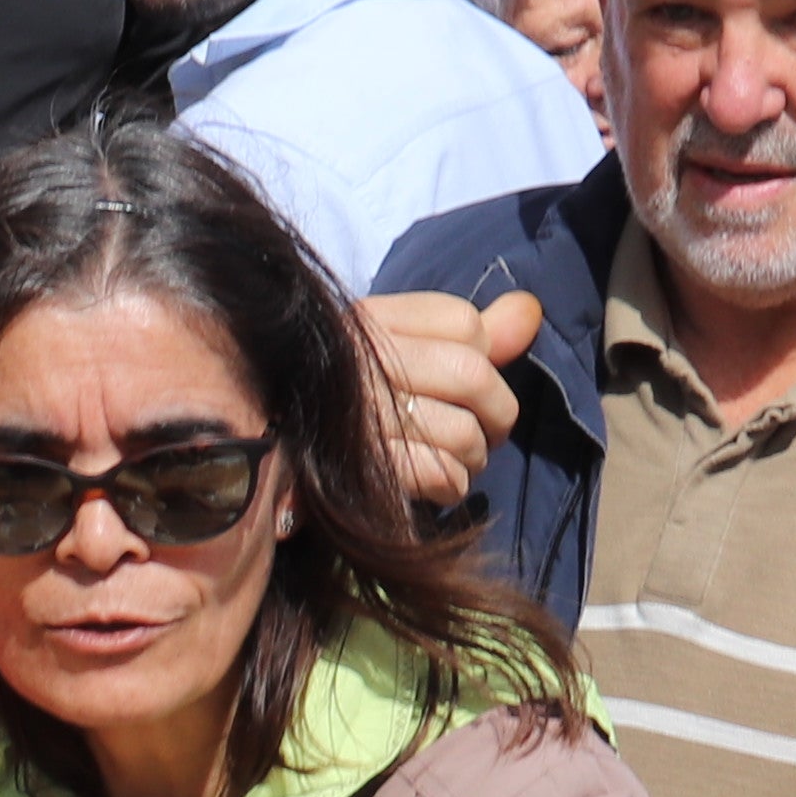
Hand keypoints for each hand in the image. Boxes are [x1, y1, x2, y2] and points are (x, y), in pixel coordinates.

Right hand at [353, 287, 539, 517]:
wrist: (265, 462)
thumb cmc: (344, 402)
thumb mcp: (396, 351)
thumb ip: (469, 332)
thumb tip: (530, 310)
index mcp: (367, 321)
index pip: (464, 322)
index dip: (484, 355)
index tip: (469, 381)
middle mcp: (361, 361)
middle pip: (473, 374)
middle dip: (496, 414)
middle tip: (486, 432)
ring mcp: (360, 416)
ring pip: (463, 433)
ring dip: (473, 457)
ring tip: (457, 459)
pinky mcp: (363, 469)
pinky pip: (441, 475)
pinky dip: (451, 485)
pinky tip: (435, 483)